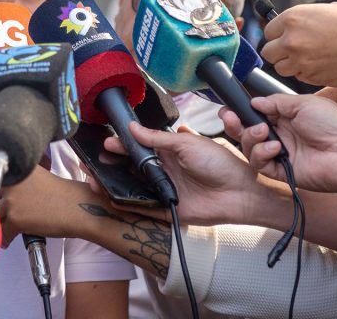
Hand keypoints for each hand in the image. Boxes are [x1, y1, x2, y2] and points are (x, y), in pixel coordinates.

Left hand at [0, 166, 95, 246]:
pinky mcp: (14, 219)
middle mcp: (10, 183)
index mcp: (15, 170)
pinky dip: (4, 240)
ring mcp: (10, 201)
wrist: (74, 207)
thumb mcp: (38, 176)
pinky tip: (7, 242)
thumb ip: (21, 180)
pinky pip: (3, 233)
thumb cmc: (62, 193)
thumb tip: (8, 191)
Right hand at [100, 124, 279, 225]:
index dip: (121, 144)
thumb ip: (157, 138)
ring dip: (114, 183)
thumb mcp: (186, 144)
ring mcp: (164, 189)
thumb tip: (132, 128)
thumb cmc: (220, 163)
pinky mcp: (168, 208)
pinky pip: (143, 207)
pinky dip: (128, 204)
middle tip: (94, 163)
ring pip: (133, 187)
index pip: (138, 147)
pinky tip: (112, 198)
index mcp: (168, 152)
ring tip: (96, 180)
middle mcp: (164, 170)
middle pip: (131, 168)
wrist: (242, 191)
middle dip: (111, 164)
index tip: (106, 142)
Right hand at [219, 94, 336, 192]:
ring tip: (264, 132)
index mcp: (286, 118)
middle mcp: (281, 136)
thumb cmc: (333, 125)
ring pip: (250, 148)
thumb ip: (275, 102)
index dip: (241, 112)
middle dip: (235, 124)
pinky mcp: (281, 172)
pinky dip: (262, 154)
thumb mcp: (303, 103)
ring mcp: (280, 154)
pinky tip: (275, 148)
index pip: (256, 115)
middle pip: (247, 132)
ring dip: (251, 137)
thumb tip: (254, 102)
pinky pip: (259, 164)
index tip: (228, 108)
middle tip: (228, 117)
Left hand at [260, 3, 336, 86]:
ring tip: (308, 58)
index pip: (268, 32)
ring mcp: (300, 61)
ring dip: (290, 65)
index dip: (277, 35)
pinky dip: (304, 74)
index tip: (283, 37)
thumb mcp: (325, 10)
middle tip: (292, 51)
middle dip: (278, 52)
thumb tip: (288, 26)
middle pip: (268, 53)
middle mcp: (291, 40)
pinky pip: (298, 77)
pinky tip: (320, 65)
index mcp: (293, 18)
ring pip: (280, 68)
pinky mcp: (311, 77)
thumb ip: (302, 20)